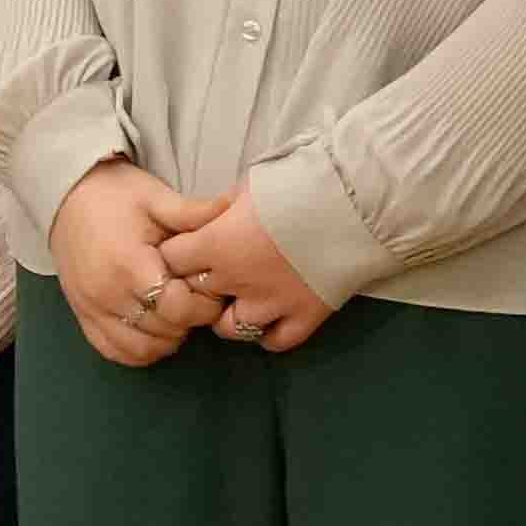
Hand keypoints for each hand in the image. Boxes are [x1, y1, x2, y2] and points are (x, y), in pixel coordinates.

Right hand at [45, 163, 207, 370]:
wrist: (64, 197)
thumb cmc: (115, 195)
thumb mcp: (155, 197)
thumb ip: (193, 212)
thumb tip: (233, 205)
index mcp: (128, 265)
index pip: (178, 308)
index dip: (203, 303)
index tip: (209, 286)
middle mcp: (107, 295)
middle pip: (165, 330)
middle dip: (190, 318)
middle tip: (197, 296)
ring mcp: (91, 310)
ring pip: (142, 348)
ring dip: (168, 337)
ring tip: (176, 312)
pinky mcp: (82, 317)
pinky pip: (115, 351)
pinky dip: (139, 349)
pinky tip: (153, 329)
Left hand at [148, 184, 334, 354]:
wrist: (353, 201)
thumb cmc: (297, 183)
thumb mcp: (249, 185)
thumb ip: (225, 207)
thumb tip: (215, 213)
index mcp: (216, 243)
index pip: (172, 259)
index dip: (176, 254)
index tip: (186, 248)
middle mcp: (236, 280)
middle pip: (195, 296)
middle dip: (198, 286)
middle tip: (212, 274)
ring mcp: (271, 304)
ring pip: (230, 329)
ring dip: (229, 316)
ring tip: (239, 301)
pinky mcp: (305, 317)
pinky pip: (276, 342)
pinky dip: (269, 334)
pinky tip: (272, 319)